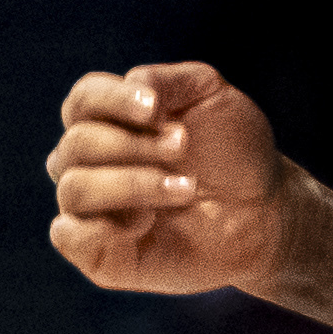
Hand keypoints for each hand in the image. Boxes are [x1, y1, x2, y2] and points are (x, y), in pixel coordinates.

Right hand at [48, 64, 300, 297]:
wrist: (264, 210)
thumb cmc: (232, 151)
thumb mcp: (209, 95)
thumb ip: (167, 79)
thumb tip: (130, 85)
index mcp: (109, 121)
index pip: (82, 100)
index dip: (112, 99)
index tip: (155, 107)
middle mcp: (90, 164)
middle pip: (76, 144)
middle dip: (134, 145)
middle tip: (182, 149)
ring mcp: (92, 210)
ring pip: (73, 188)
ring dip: (131, 183)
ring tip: (184, 188)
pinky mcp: (100, 254)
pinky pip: (68, 236)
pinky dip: (102, 226)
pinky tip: (146, 222)